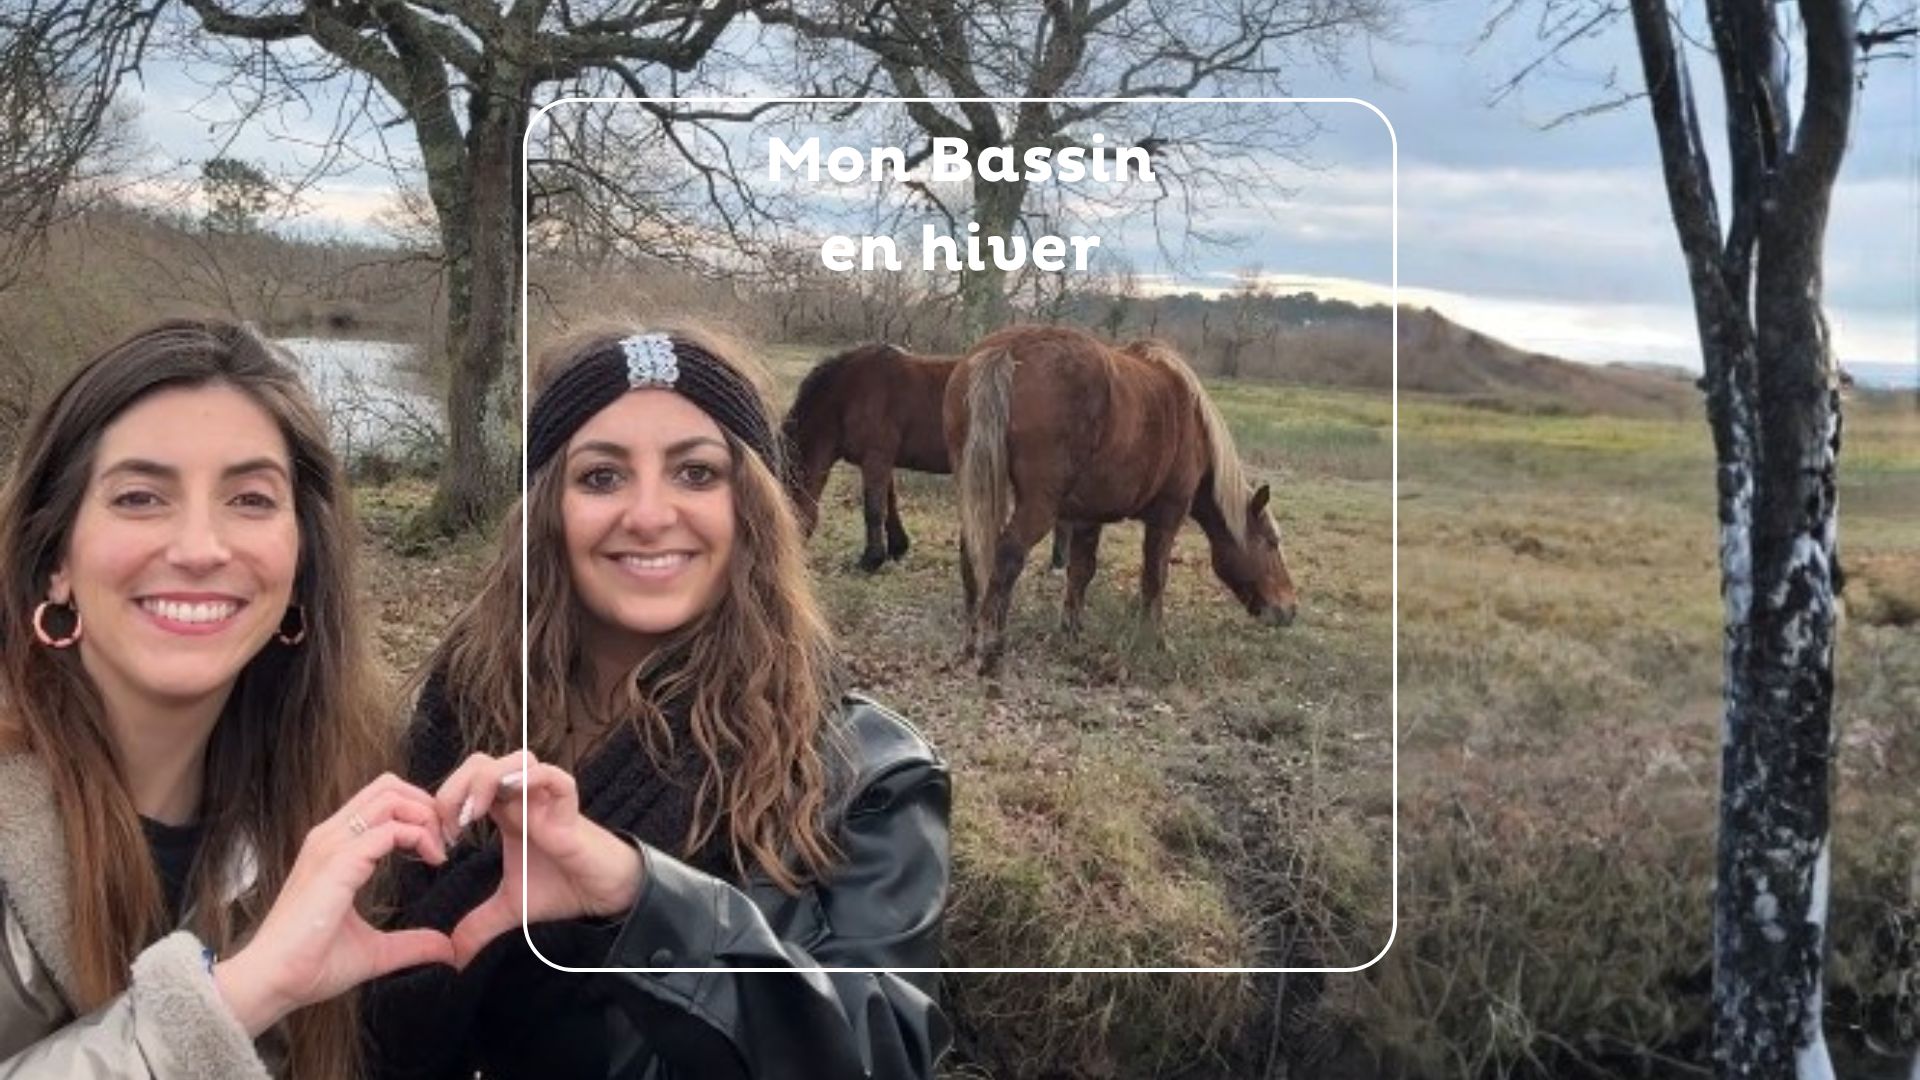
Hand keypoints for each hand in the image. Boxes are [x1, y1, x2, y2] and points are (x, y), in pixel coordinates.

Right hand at [214, 774, 456, 1035]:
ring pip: (389, 797)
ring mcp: (331, 846)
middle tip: (445, 840)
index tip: (440, 847)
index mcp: (333, 848)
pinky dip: (419, 835)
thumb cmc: (311, 965)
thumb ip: (411, 943)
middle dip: (426, 805)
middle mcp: (329, 837)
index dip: (419, 814)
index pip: (381, 801)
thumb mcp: (375, 950)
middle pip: (388, 787)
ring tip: (440, 849)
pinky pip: (389, 829)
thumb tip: (447, 948)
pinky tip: (433, 860)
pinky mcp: (338, 862)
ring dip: (425, 816)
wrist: (273, 983)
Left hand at [434, 751, 645, 967]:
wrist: (602, 893)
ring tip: (474, 816)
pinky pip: (552, 776)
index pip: (465, 783)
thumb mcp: (509, 908)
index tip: (438, 841)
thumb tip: (453, 958)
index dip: (443, 803)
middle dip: (455, 787)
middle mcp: (523, 797)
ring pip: (515, 758)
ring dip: (487, 781)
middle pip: (481, 761)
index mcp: (504, 811)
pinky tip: (508, 809)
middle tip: (450, 827)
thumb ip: (479, 925)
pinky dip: (529, 781)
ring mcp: (546, 798)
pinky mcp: (569, 807)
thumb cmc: (561, 887)